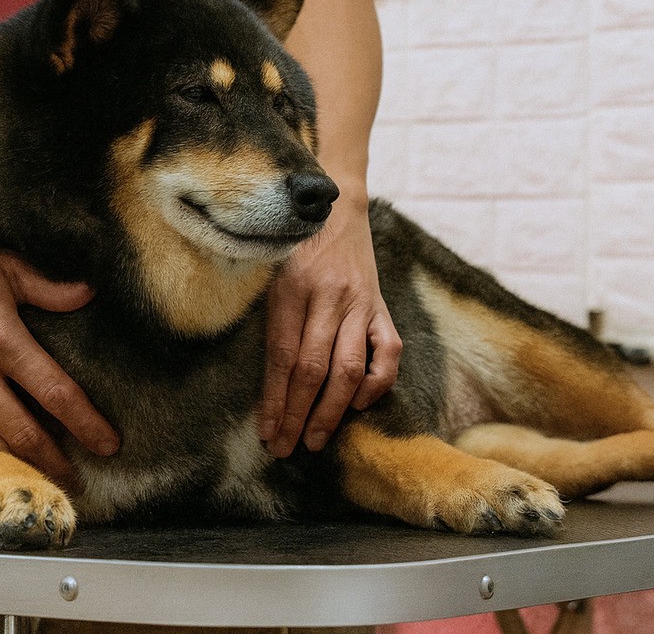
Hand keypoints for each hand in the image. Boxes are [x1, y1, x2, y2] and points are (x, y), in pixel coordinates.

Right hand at [0, 204, 118, 485]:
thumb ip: (46, 287)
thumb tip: (88, 295)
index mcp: (0, 338)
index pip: (55, 393)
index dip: (86, 424)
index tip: (108, 444)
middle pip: (23, 434)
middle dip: (56, 463)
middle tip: (78, 481)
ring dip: (18, 466)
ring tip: (43, 478)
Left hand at [260, 195, 400, 456]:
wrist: (335, 205)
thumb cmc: (292, 245)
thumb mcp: (269, 273)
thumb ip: (269, 320)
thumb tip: (266, 384)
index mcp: (292, 288)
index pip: (283, 357)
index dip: (275, 400)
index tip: (267, 434)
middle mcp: (328, 296)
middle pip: (313, 369)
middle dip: (298, 415)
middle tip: (287, 448)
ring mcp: (360, 302)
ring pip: (349, 367)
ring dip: (332, 410)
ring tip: (316, 439)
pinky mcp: (382, 305)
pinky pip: (388, 352)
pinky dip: (376, 383)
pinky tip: (357, 403)